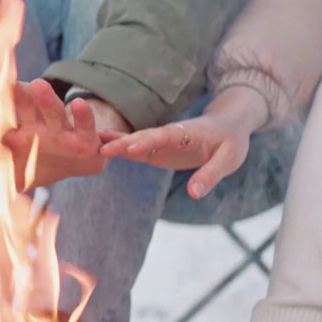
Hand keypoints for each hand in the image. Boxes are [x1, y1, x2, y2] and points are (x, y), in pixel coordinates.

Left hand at [0, 79, 122, 209]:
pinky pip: (85, 125)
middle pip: (25, 107)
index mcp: (15, 135)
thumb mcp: (4, 178)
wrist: (74, 161)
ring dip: (46, 99)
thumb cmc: (35, 163)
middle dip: (17, 95)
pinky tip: (79, 104)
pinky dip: (84, 116)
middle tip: (6, 83)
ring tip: (39, 85)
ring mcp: (60, 130)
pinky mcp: (85, 138)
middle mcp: (36, 127)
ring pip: (53, 111)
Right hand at [100, 87, 268, 199]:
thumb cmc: (231, 142)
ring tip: (89, 145)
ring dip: (115, 144)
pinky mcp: (156, 150)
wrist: (228, 128)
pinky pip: (135, 150)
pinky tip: (98, 150)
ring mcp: (160, 142)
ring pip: (135, 142)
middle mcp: (169, 134)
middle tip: (99, 146)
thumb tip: (194, 194)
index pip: (165, 136)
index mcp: (187, 133)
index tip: (130, 147)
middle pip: (143, 137)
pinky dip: (118, 150)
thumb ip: (210, 175)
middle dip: (122, 142)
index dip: (148, 141)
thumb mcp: (229, 159)